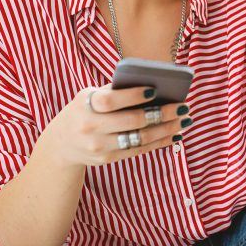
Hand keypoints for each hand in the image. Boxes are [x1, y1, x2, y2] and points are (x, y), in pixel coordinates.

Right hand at [39, 84, 191, 167]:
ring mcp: (99, 146)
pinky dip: (159, 143)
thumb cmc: (84, 110)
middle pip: (132, 122)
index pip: (111, 101)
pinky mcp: (106, 159)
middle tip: (183, 107)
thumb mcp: (89, 96)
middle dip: (161, 114)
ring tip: (184, 121)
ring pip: (139, 139)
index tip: (155, 90)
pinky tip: (174, 135)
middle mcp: (91, 127)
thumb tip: (154, 86)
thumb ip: (114, 90)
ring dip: (166, 130)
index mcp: (86, 105)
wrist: (61, 143)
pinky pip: (138, 150)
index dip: (133, 96)